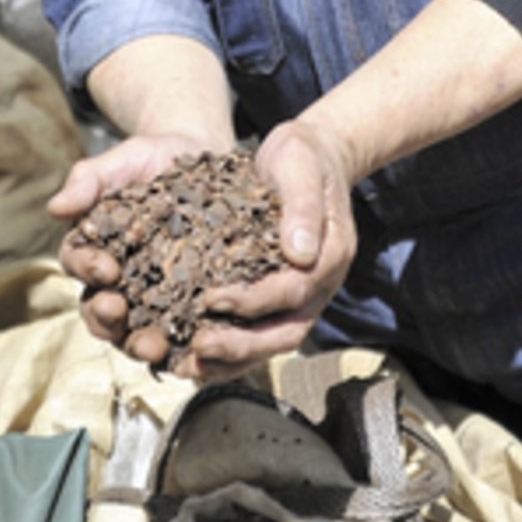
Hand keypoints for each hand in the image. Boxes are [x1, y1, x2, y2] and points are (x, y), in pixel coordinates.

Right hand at [50, 131, 210, 364]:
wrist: (201, 156)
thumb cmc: (153, 158)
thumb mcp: (122, 161)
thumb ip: (89, 180)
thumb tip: (56, 207)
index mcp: (94, 246)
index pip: (78, 264)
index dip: (87, 269)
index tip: (106, 267)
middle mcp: (118, 280)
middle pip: (99, 311)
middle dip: (105, 318)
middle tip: (117, 312)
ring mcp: (152, 297)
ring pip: (134, 331)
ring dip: (139, 343)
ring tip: (155, 345)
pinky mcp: (187, 306)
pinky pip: (180, 335)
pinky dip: (182, 350)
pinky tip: (194, 353)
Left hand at [181, 117, 358, 380]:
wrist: (310, 156)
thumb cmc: (302, 158)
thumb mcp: (300, 165)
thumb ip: (302, 205)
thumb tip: (301, 253)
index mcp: (330, 254)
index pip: (295, 289)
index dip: (254, 299)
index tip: (212, 298)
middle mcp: (320, 284)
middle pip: (286, 332)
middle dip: (242, 344)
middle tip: (198, 345)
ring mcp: (303, 297)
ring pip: (272, 343)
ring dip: (233, 359)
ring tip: (190, 365)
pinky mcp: (280, 298)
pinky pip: (259, 334)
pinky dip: (230, 353)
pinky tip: (194, 357)